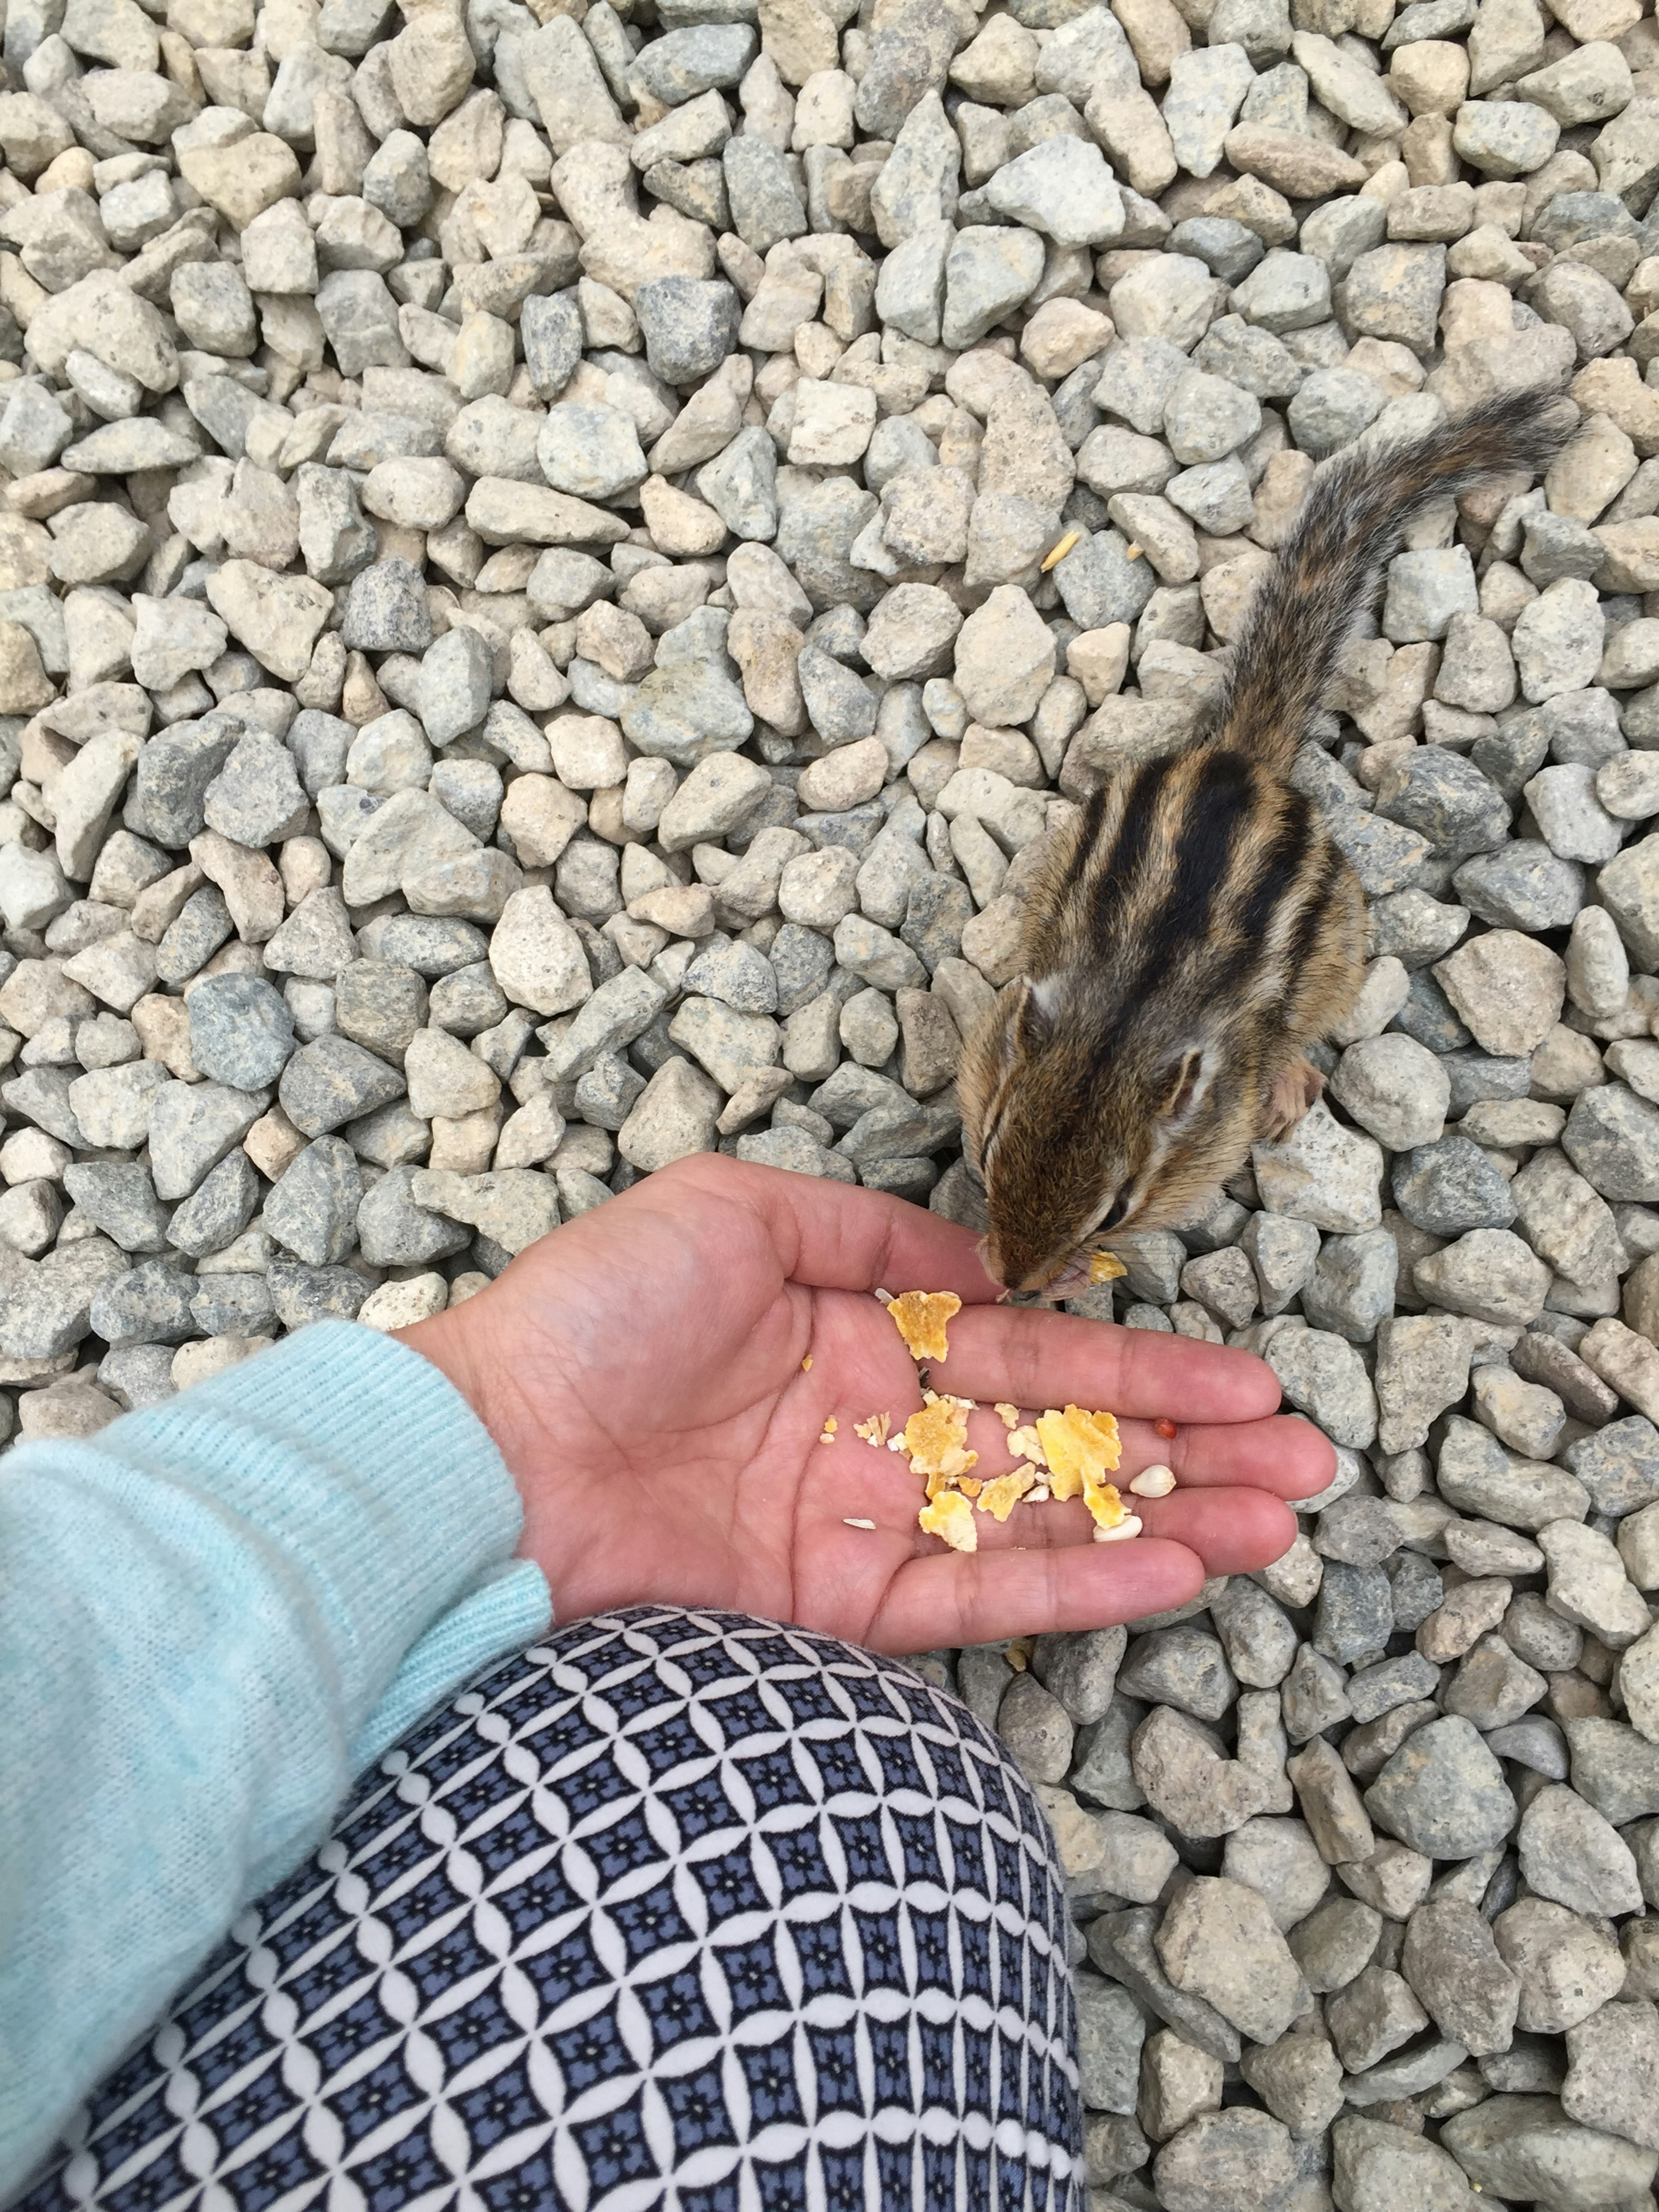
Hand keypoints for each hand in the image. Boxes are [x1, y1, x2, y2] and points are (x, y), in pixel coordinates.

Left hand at [399, 1155, 1332, 1653]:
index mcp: (857, 1334)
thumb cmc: (594, 1314)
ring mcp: (860, 1524)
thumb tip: (984, 1271)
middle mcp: (874, 1432)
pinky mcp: (833, 1608)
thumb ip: (871, 1234)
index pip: (1029, 1356)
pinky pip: (977, 1597)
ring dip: (1163, 1521)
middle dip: (1185, 1453)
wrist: (484, 1456)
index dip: (1141, 1369)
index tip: (1245, 1380)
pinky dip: (1075, 1585)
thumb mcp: (733, 1211)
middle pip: (1059, 1447)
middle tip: (1306, 1468)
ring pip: (1041, 1526)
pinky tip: (1172, 1567)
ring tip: (1277, 1524)